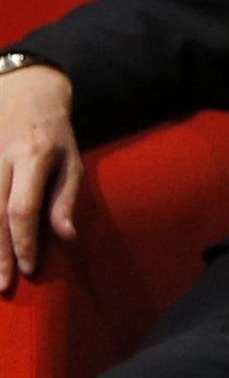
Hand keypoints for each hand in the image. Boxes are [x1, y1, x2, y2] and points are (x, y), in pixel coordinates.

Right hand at [0, 63, 80, 289]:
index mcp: (32, 157)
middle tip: (2, 285)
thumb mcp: (72, 160)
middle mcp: (0, 159)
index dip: (24, 241)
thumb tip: (67, 236)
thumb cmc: (54, 133)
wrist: (23, 92)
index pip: (22, 208)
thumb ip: (66, 198)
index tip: (28, 268)